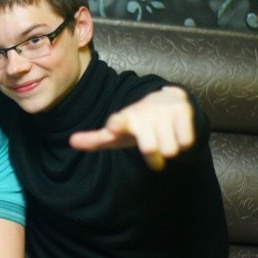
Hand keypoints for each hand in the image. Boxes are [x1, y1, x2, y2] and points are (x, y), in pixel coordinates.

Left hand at [69, 86, 194, 169]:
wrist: (165, 101)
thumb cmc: (136, 124)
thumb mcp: (117, 133)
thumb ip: (95, 139)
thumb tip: (71, 141)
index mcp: (124, 118)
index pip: (119, 121)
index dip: (118, 124)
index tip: (114, 127)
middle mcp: (143, 112)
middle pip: (151, 148)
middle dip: (152, 157)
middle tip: (151, 149)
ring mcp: (163, 109)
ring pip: (170, 149)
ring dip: (168, 149)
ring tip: (163, 138)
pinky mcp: (182, 108)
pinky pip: (186, 141)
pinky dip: (182, 142)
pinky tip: (175, 132)